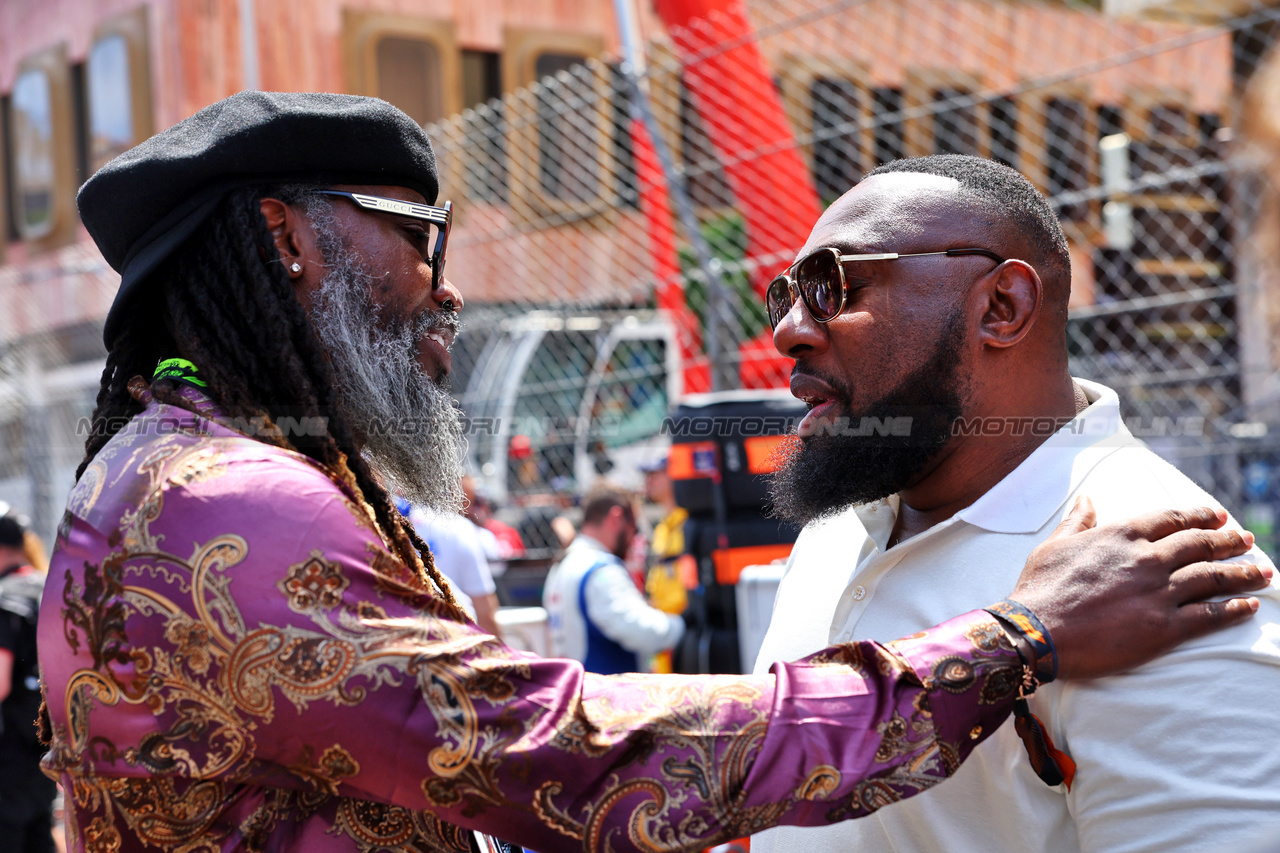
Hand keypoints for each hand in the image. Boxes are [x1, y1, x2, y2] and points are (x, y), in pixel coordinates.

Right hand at [1008, 497, 1271, 679]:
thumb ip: (1078, 521)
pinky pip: (1211, 615)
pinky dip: (1235, 608)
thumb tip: (1087, 498)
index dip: (1199, 515)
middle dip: (1229, 540)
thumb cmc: (1040, 588)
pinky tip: (1250, 605)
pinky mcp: (1165, 627)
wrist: (1037, 631)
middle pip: (1200, 544)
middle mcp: (1148, 559)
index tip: (1218, 516)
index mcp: (1121, 535)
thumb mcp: (1055, 545)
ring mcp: (1159, 593)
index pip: (1172, 518)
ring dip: (1243, 572)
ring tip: (1264, 570)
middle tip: (1248, 540)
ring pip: (1213, 577)